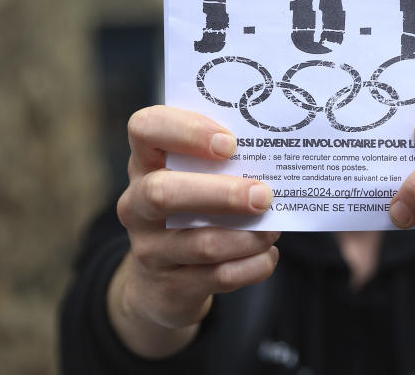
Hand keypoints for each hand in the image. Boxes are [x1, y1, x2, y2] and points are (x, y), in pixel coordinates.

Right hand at [108, 106, 279, 357]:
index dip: (187, 131)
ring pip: (200, 243)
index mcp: (146, 163)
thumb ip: (222, 163)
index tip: (229, 144)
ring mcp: (150, 249)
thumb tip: (277, 156)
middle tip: (263, 195)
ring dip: (247, 236)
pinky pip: (219, 277)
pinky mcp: (171, 287)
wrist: (161, 283)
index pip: (146, 128)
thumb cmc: (191, 209)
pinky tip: (267, 255)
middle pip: (163, 192)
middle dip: (222, 193)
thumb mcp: (193, 178)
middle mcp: (138, 204)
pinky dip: (252, 266)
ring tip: (273, 228)